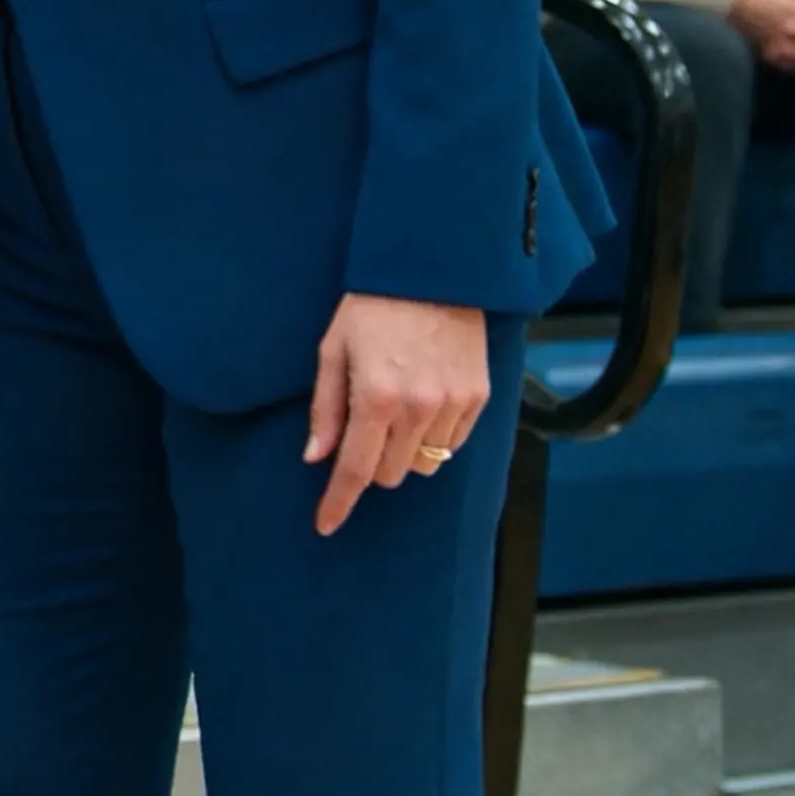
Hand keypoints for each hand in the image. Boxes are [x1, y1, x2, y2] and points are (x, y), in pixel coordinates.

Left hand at [303, 293, 490, 535]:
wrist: (432, 271)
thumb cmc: (371, 307)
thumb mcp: (333, 350)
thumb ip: (325, 408)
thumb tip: (315, 456)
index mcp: (375, 397)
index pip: (354, 469)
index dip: (338, 502)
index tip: (326, 524)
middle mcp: (418, 408)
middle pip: (390, 473)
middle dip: (370, 463)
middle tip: (363, 428)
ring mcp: (454, 404)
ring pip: (425, 464)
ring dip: (404, 451)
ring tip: (396, 410)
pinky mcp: (479, 397)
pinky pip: (454, 443)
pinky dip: (434, 437)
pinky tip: (424, 404)